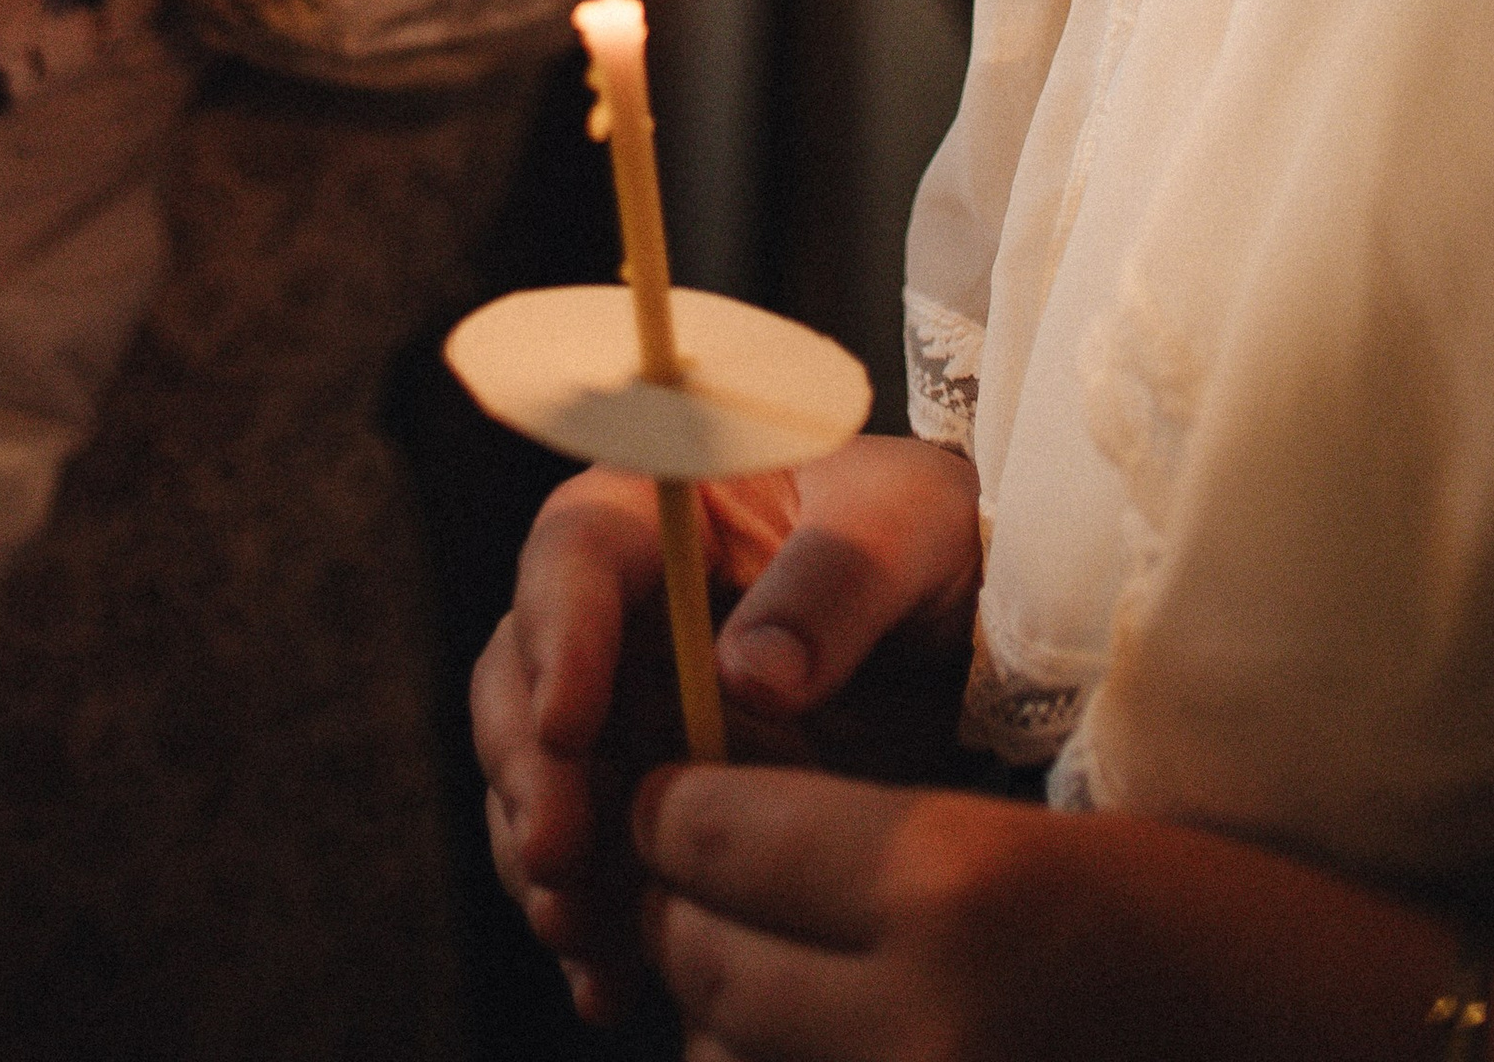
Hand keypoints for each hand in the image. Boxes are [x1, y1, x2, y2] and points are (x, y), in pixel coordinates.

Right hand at [473, 440, 982, 1021]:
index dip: (558, 637)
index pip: (574, 552)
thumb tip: (748, 673)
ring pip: (537, 776)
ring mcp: (629, 705)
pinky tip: (608, 982)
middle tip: (559, 858)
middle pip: (522, 672)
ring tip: (580, 936)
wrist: (971, 626)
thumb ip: (835, 583)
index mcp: (660, 511)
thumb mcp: (907, 527)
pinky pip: (592, 856)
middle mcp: (620, 607)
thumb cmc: (929, 542)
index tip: (566, 728)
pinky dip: (589, 918)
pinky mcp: (654, 794)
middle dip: (528, 770)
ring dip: (543, 859)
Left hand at [634, 766, 1478, 1061]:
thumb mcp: (1045, 828)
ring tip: (765, 966)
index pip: (709, 832)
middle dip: (676, 903)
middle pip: (698, 952)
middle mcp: (921, 1013)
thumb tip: (719, 828)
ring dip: (724, 1009)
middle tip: (694, 871)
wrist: (1367, 1048)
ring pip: (727, 1053)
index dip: (671, 801)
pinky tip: (836, 1032)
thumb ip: (883, 834)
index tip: (674, 785)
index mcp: (951, 877)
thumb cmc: (1232, 913)